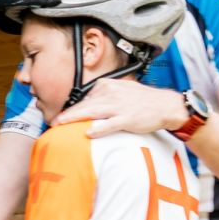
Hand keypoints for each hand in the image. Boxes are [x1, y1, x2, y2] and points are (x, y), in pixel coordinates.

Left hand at [50, 78, 185, 138]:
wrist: (165, 105)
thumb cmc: (142, 102)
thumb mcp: (121, 92)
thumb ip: (104, 98)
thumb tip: (88, 106)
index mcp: (108, 86)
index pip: (85, 98)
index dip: (72, 109)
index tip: (61, 117)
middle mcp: (111, 94)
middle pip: (84, 105)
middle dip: (67, 114)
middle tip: (53, 123)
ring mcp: (119, 106)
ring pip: (92, 112)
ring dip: (75, 119)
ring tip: (61, 125)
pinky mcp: (128, 118)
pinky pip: (111, 124)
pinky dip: (100, 128)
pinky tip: (89, 133)